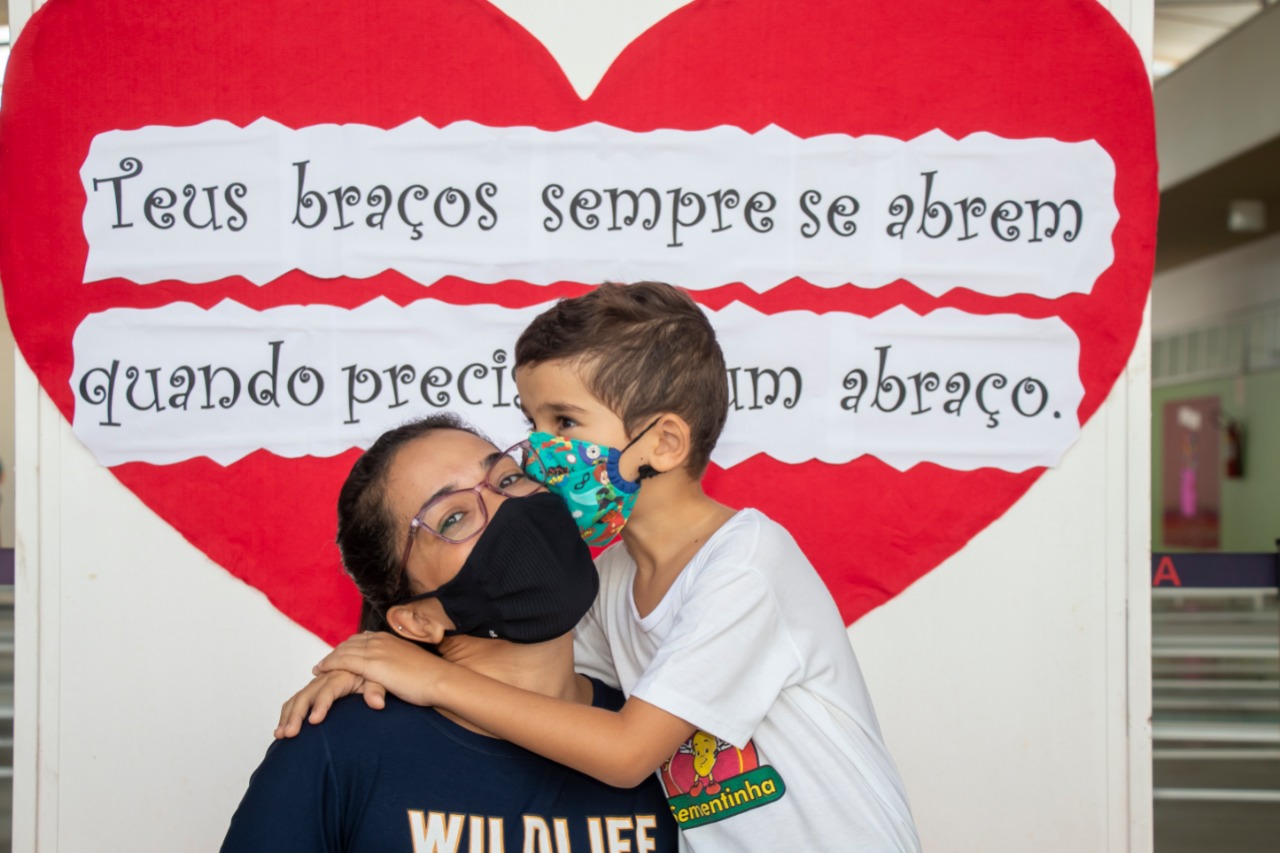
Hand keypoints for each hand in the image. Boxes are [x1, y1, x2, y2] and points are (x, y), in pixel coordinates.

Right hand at [274, 669, 387, 738]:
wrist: (370, 664)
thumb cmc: (375, 675)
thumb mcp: (380, 680)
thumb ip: (376, 690)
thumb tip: (378, 704)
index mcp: (342, 674)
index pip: (328, 689)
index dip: (321, 704)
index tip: (314, 721)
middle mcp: (325, 678)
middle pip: (307, 695)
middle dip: (297, 715)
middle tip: (291, 734)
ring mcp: (317, 684)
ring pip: (297, 698)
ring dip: (287, 716)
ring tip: (281, 735)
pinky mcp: (313, 690)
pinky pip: (295, 700)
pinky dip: (286, 714)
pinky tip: (281, 730)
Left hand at [313, 630, 446, 707]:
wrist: (441, 680)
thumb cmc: (431, 678)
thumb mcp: (411, 664)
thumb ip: (398, 663)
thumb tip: (395, 669)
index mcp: (391, 638)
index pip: (362, 639)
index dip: (348, 647)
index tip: (339, 655)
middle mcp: (381, 640)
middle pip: (349, 643)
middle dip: (336, 652)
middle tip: (324, 663)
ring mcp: (376, 650)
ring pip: (343, 651)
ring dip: (329, 659)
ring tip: (319, 668)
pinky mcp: (372, 664)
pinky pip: (343, 661)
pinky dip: (329, 664)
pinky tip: (320, 670)